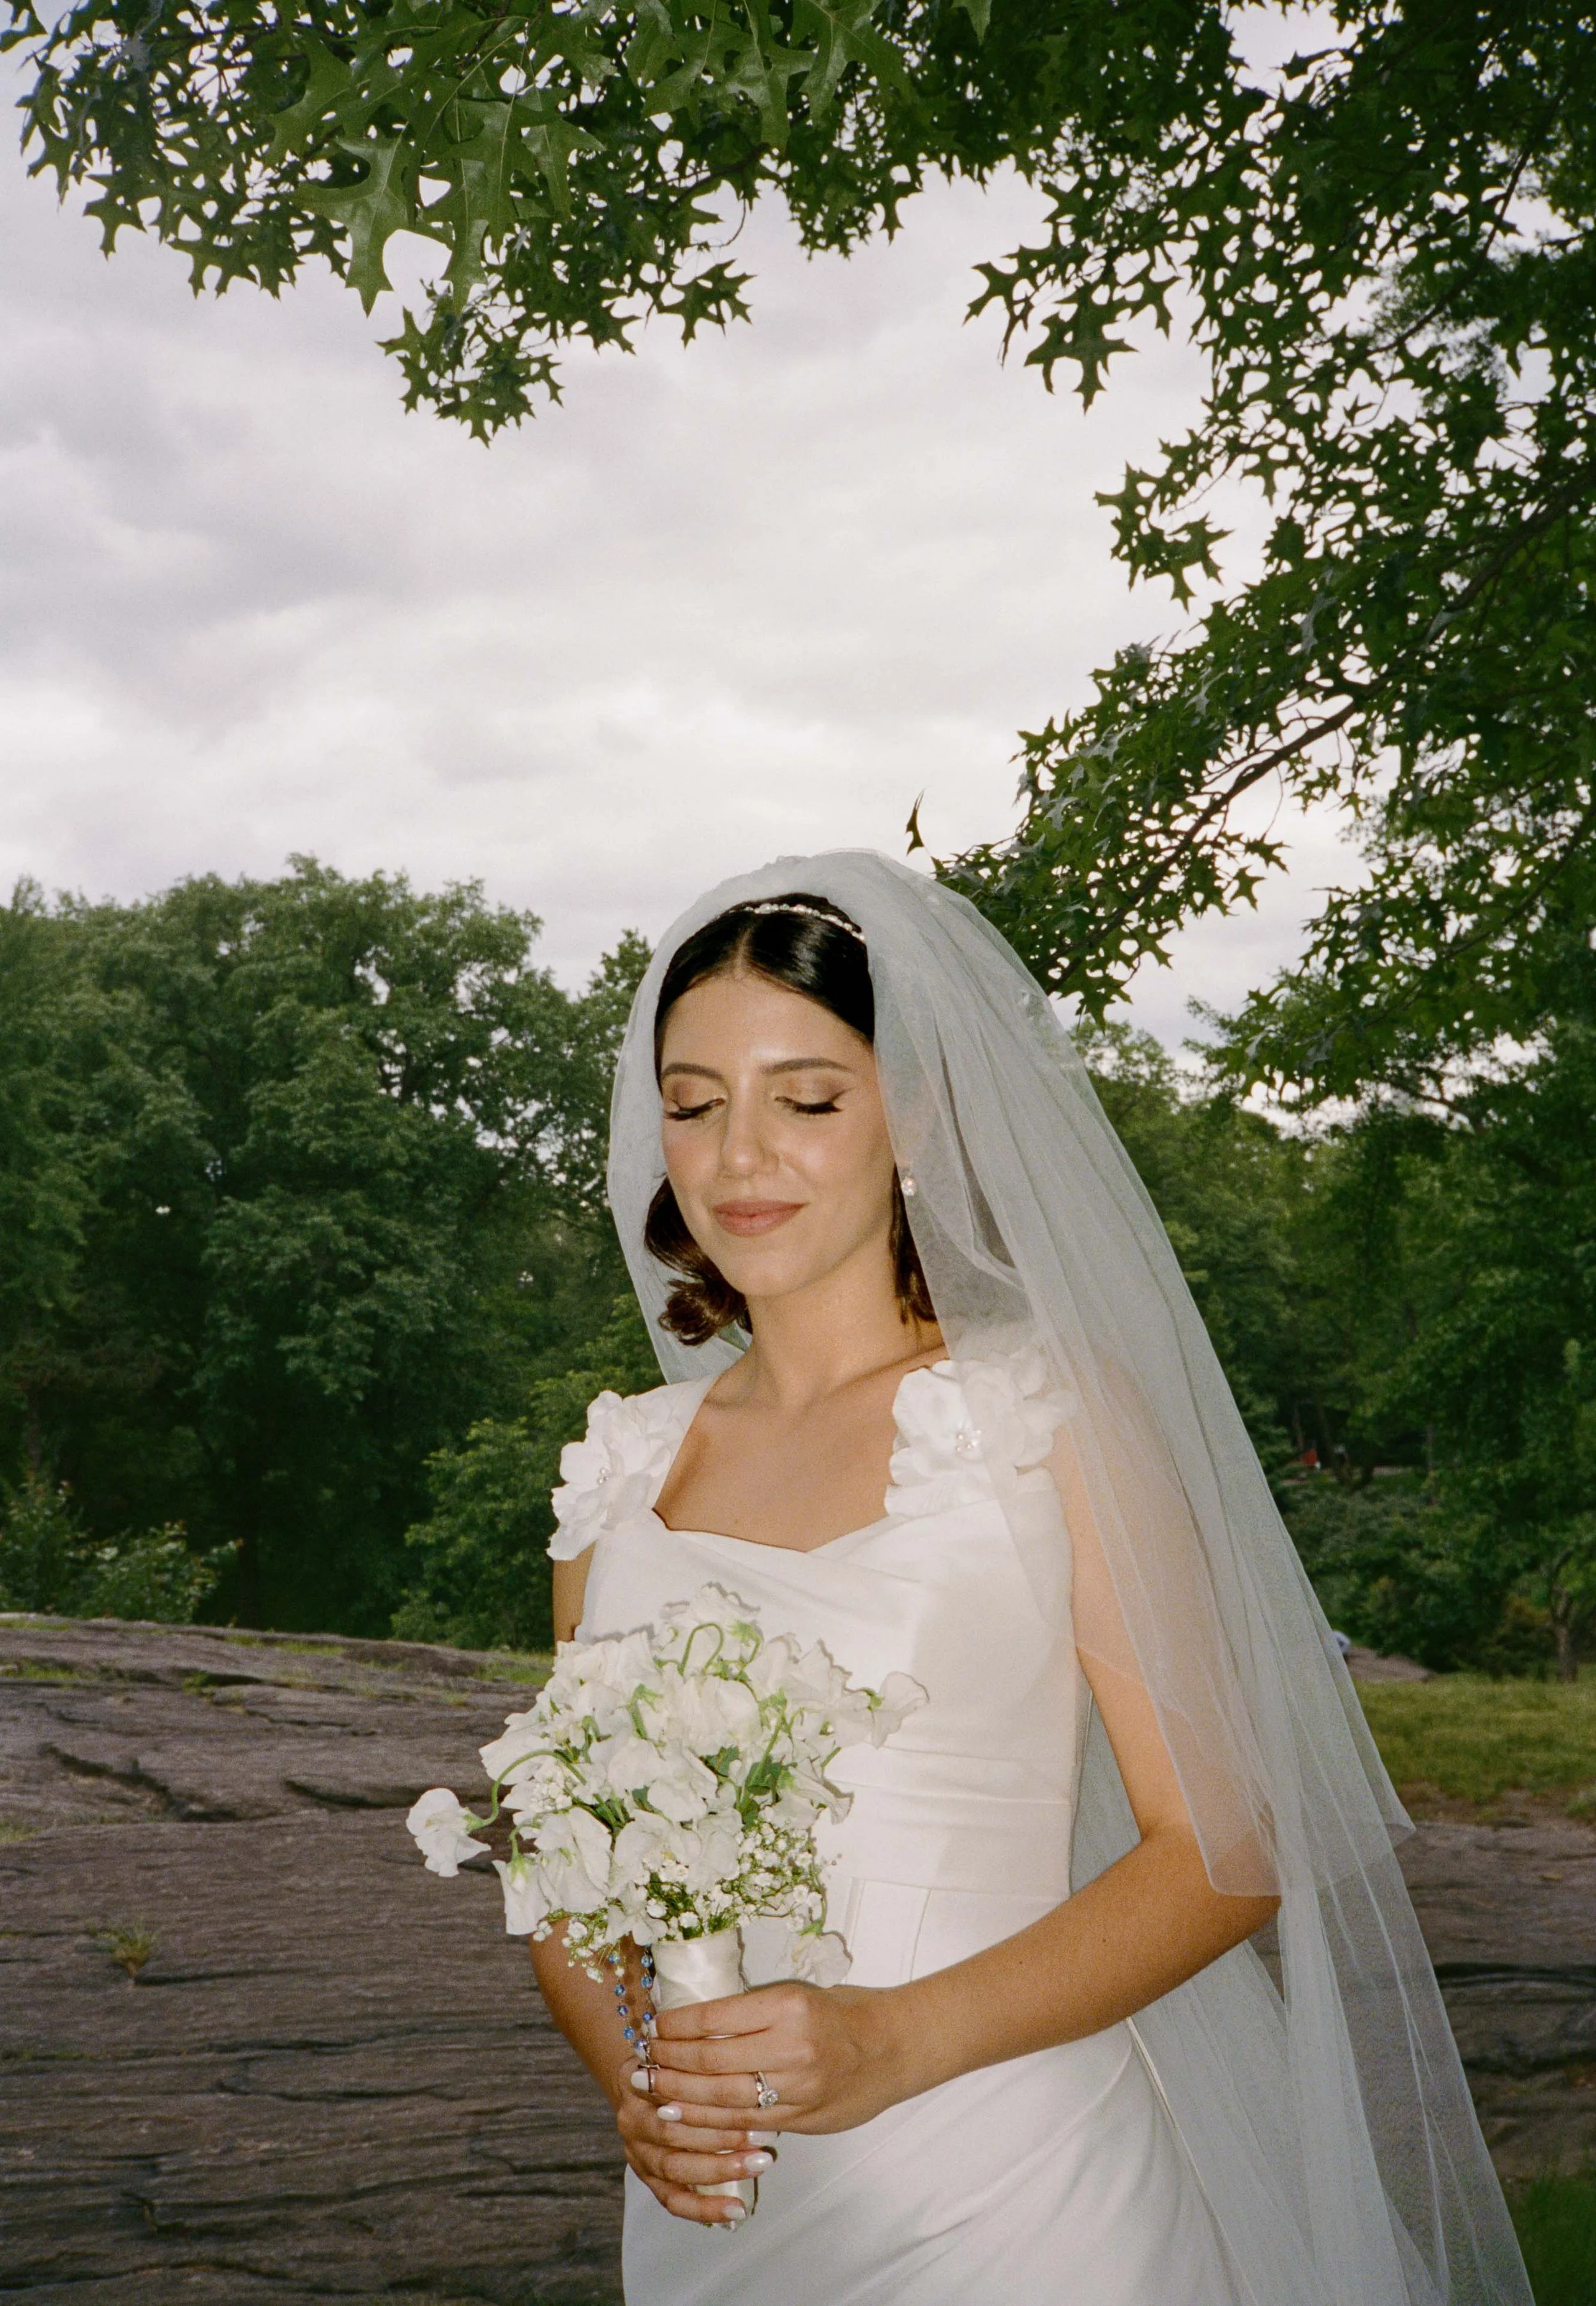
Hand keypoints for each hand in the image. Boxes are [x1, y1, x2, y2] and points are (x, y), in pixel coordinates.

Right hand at [613, 2052, 774, 2227]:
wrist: (641, 2084)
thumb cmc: (672, 2070)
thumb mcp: (680, 2057)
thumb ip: (704, 2067)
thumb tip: (752, 2077)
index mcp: (638, 2082)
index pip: (674, 2092)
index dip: (712, 2099)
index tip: (753, 2100)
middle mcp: (633, 2119)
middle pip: (674, 2131)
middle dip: (723, 2136)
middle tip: (762, 2137)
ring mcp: (637, 2152)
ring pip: (675, 2167)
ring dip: (720, 2168)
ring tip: (757, 2164)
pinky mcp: (646, 2179)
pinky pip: (674, 2201)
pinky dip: (705, 2208)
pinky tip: (735, 2210)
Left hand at [645, 1982, 907, 2139]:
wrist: (895, 2046)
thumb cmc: (843, 2012)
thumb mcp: (797, 1996)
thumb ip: (752, 2013)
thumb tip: (696, 2025)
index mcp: (786, 2005)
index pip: (715, 2017)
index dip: (676, 2026)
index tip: (654, 2026)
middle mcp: (791, 2046)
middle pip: (711, 2060)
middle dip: (670, 2063)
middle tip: (643, 2062)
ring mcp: (799, 2087)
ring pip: (724, 2098)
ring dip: (683, 2096)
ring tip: (655, 2091)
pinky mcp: (805, 2117)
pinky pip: (749, 2124)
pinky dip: (714, 2123)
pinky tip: (691, 2118)